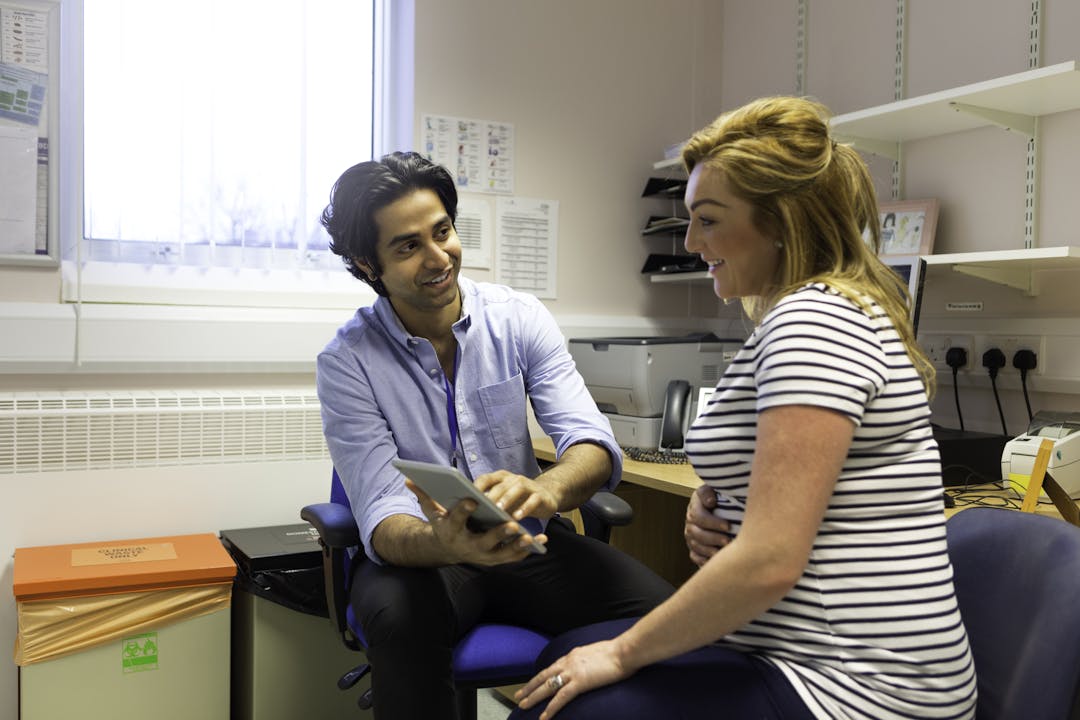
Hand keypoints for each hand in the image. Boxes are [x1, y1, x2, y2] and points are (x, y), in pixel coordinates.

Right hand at [407, 479, 545, 564]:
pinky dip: (525, 550)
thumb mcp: (432, 511)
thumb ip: (424, 495)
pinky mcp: (495, 560)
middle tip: (511, 524)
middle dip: (498, 534)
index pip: (457, 520)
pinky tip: (539, 540)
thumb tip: (409, 479)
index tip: (473, 499)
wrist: (448, 549)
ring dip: (516, 546)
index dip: (464, 510)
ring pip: (501, 553)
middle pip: (484, 541)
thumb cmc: (443, 524)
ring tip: (529, 536)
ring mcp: (482, 556)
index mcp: (452, 531)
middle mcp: (467, 546)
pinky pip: (512, 557)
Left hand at [475, 470, 558, 521]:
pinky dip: (525, 508)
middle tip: (482, 506)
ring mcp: (529, 486)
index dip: (476, 486)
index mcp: (501, 479)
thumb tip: (467, 514)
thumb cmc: (518, 501)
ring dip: (508, 499)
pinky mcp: (540, 495)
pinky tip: (517, 517)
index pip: (486, 478)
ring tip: (499, 511)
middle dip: (492, 495)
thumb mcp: (503, 500)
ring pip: (518, 488)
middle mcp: (514, 479)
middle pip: (501, 484)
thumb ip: (489, 503)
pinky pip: (533, 500)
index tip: (466, 497)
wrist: (546, 497)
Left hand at [514, 640, 630, 718]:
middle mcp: (568, 662)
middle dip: (529, 687)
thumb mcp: (596, 653)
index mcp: (572, 655)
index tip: (532, 683)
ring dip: (534, 697)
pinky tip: (543, 717)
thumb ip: (587, 660)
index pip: (552, 667)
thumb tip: (587, 666)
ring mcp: (573, 672)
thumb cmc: (617, 652)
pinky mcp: (580, 682)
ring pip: (547, 686)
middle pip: (544, 676)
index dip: (540, 677)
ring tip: (523, 705)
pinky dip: (551, 708)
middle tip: (518, 696)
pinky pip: (561, 697)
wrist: (624, 651)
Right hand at [685, 484, 732, 566]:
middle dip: (712, 538)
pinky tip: (714, 562)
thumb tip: (710, 501)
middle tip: (728, 541)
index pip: (698, 515)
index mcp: (695, 505)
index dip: (712, 522)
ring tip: (722, 553)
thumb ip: (711, 492)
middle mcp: (690, 521)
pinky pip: (695, 556)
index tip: (728, 526)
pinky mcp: (694, 547)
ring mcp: (691, 535)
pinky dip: (703, 560)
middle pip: (696, 533)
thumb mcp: (717, 489)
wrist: (724, 507)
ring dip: (709, 550)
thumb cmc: (724, 498)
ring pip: (696, 546)